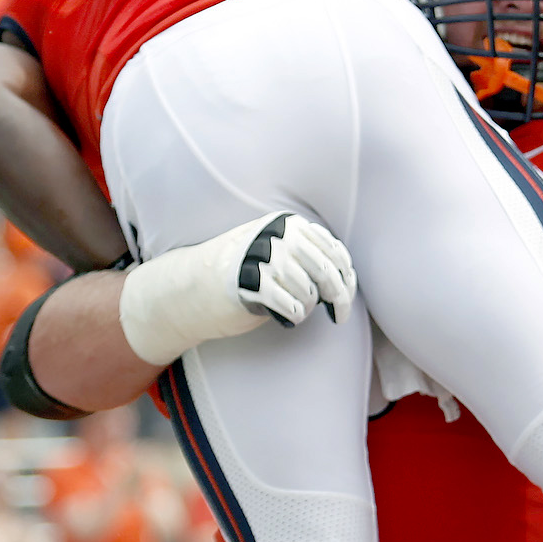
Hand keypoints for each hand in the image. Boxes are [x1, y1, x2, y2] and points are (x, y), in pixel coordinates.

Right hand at [118, 211, 357, 366]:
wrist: (194, 287)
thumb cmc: (245, 276)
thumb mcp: (281, 255)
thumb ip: (310, 258)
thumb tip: (348, 280)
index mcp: (288, 225)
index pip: (334, 252)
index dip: (347, 280)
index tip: (345, 301)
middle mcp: (277, 235)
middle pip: (326, 271)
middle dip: (339, 298)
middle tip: (340, 315)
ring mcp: (261, 257)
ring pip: (309, 291)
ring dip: (306, 308)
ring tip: (294, 310)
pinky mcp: (249, 282)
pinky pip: (290, 306)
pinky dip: (292, 315)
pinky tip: (284, 317)